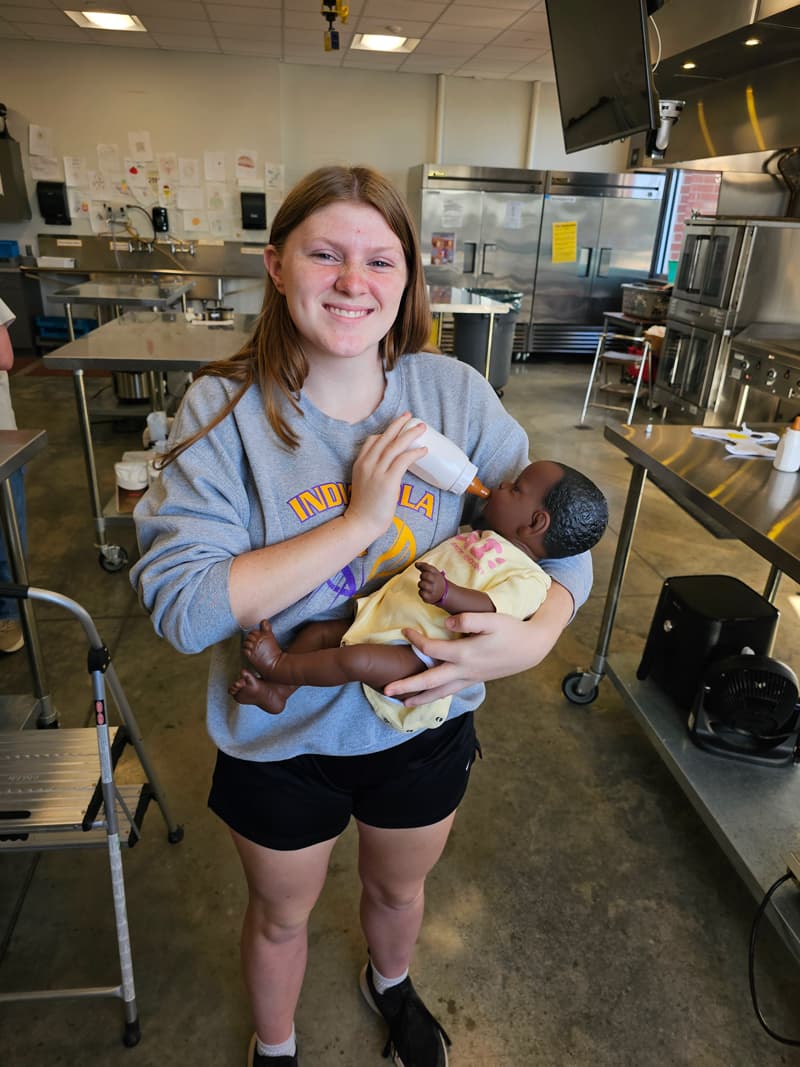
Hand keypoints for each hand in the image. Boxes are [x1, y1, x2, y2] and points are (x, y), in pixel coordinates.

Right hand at [344, 413, 427, 540]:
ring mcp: (376, 471)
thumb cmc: (365, 508)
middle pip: (384, 438)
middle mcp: (367, 464)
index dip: (385, 432)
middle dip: (398, 425)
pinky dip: (414, 453)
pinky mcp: (387, 481)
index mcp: (359, 464)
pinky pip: (403, 460)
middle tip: (409, 415)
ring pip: (395, 446)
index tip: (396, 427)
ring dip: (409, 434)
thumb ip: (373, 473)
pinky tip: (423, 450)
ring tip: (421, 427)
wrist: (361, 523)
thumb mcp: (364, 484)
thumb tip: (390, 469)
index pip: (371, 441)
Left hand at [383, 582, 573, 705]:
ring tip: (403, 703)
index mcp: (465, 654)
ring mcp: (470, 678)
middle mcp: (464, 671)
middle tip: (386, 690)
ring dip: (420, 698)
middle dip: (408, 686)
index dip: (417, 641)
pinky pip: (451, 691)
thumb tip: (447, 624)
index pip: (433, 650)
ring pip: (441, 692)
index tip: (405, 631)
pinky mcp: (475, 679)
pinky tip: (429, 697)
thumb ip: (468, 620)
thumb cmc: (511, 630)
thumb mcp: (492, 619)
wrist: (530, 648)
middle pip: (430, 682)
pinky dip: (437, 696)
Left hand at [416, 561, 445, 604]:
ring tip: (424, 585)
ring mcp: (433, 590)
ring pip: (422, 584)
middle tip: (423, 578)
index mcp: (436, 574)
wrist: (443, 593)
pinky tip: (425, 591)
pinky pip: (421, 593)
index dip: (422, 566)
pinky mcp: (429, 598)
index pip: (429, 567)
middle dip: (422, 575)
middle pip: (426, 575)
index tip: (417, 565)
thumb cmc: (435, 580)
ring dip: (420, 584)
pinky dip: (421, 592)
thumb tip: (416, 564)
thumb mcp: (433, 572)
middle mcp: (436, 582)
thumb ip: (424, 566)